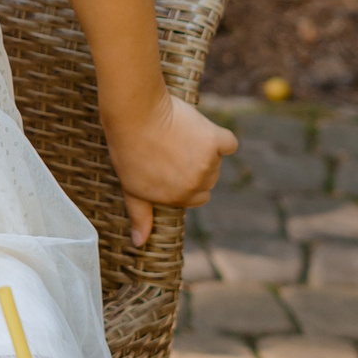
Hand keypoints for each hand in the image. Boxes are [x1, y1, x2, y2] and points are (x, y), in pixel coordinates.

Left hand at [105, 96, 237, 246]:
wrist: (133, 114)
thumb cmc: (128, 148)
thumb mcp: (130, 186)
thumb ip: (140, 215)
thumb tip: (140, 242)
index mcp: (179, 198)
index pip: (198, 196)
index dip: (185, 179)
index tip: (170, 163)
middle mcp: (196, 185)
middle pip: (209, 179)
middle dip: (195, 165)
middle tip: (171, 147)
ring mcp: (207, 164)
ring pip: (216, 160)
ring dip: (203, 148)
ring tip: (176, 135)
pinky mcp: (215, 141)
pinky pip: (229, 143)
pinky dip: (220, 138)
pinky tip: (202, 130)